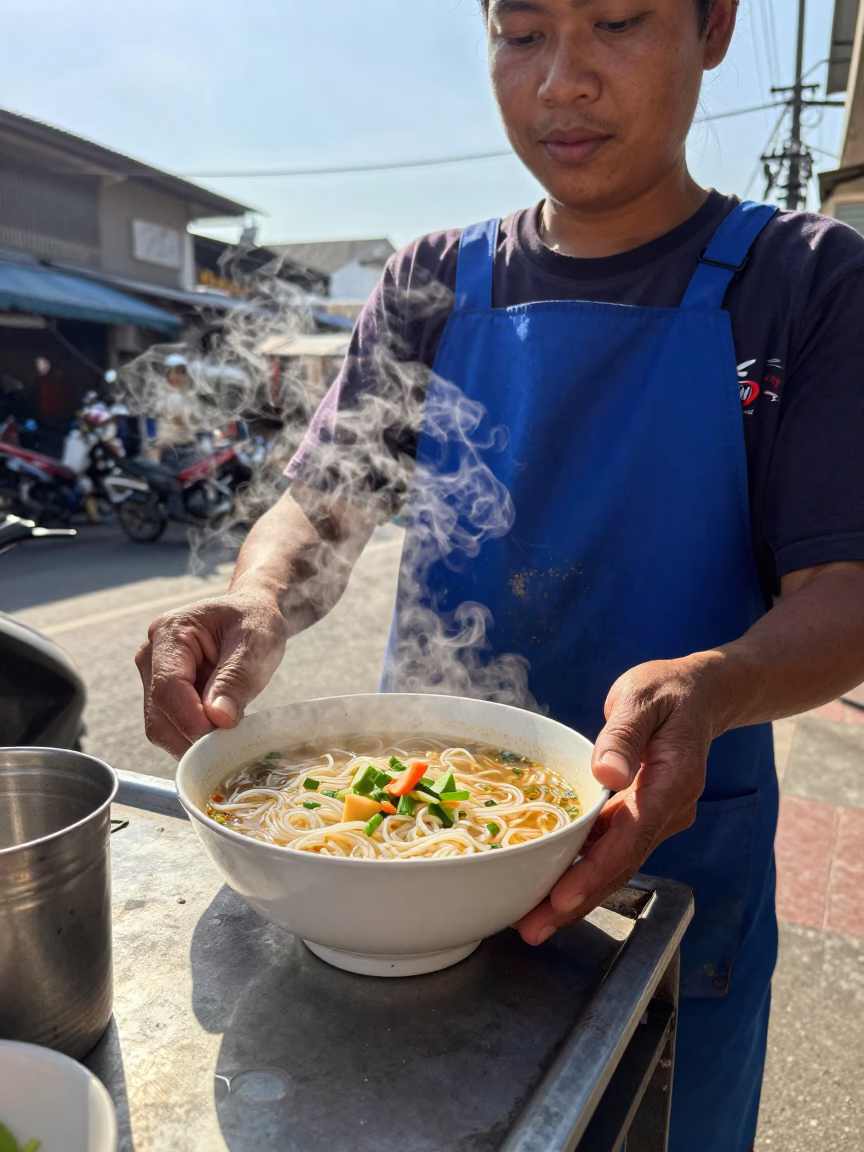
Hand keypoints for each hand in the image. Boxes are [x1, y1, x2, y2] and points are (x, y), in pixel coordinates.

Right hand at [136, 591, 288, 758]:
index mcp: (169, 632)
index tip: (222, 738)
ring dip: (195, 740)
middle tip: (233, 740)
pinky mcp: (162, 696)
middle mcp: (151, 655)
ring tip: (230, 730)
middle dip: (195, 736)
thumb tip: (218, 719)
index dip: (192, 720)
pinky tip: (221, 727)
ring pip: (162, 729)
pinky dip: (196, 736)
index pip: (168, 688)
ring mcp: (152, 677)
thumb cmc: (254, 621)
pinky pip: (172, 729)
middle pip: (159, 715)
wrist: (252, 615)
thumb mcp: (256, 643)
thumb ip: (237, 679)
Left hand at [515, 655, 724, 945]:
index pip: (631, 838)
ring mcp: (658, 818)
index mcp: (673, 783)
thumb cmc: (667, 690)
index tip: (562, 899)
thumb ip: (623, 735)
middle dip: (577, 901)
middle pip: (621, 865)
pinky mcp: (643, 817)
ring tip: (532, 920)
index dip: (595, 872)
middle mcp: (669, 810)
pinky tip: (551, 886)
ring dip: (576, 894)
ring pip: (616, 865)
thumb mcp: (642, 698)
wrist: (699, 694)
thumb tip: (606, 774)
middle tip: (532, 928)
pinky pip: (613, 850)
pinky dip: (584, 870)